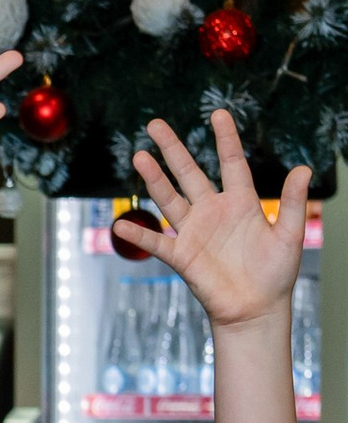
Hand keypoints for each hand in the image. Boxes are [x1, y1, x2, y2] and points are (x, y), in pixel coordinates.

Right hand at [124, 109, 309, 331]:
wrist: (255, 308)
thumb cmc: (275, 273)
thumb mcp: (290, 234)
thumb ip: (292, 201)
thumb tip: (302, 168)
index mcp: (241, 202)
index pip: (231, 162)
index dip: (225, 138)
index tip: (218, 114)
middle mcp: (213, 211)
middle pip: (188, 172)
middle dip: (172, 148)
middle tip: (155, 124)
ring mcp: (194, 231)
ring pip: (169, 198)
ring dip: (153, 179)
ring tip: (139, 157)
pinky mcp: (181, 255)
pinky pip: (156, 242)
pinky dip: (138, 234)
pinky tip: (121, 223)